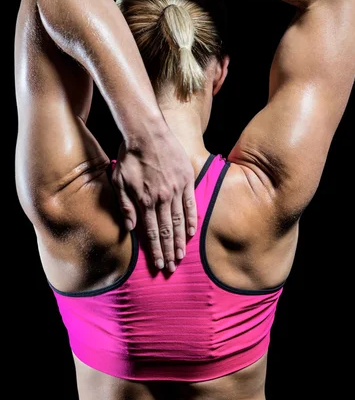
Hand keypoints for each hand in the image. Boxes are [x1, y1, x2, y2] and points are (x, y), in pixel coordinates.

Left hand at [112, 133, 197, 272]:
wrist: (147, 131)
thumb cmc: (129, 156)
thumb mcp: (119, 181)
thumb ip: (125, 205)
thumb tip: (130, 227)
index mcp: (145, 200)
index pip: (151, 232)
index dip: (156, 250)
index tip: (159, 264)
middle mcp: (162, 198)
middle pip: (167, 231)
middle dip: (169, 251)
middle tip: (172, 268)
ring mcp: (176, 189)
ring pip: (179, 221)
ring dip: (180, 240)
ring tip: (182, 255)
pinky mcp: (186, 180)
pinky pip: (191, 204)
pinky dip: (191, 220)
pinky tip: (192, 233)